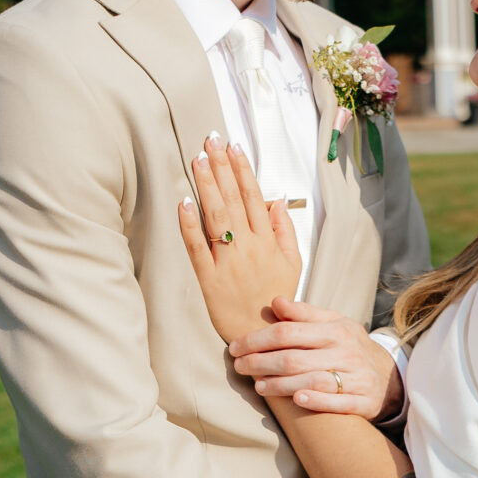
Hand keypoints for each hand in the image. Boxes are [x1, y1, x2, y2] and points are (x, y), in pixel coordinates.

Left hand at [177, 135, 300, 343]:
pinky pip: (196, 247)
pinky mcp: (208, 278)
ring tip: (198, 159)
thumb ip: (285, 231)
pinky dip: (189, 224)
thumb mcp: (293, 264)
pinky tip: (183, 202)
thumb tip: (277, 200)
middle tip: (210, 140)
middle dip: (221, 167)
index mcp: (268, 241)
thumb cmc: (277, 299)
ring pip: (215, 216)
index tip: (234, 146)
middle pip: (232, 199)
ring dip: (206, 185)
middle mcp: (248, 247)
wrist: (263, 336)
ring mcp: (227, 262)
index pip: (253, 196)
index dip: (242, 169)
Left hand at [230, 299, 402, 419]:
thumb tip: (275, 301)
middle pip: (294, 358)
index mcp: (336, 330)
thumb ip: (304, 314)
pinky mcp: (364, 402)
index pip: (288, 331)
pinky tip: (296, 401)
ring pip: (312, 381)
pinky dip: (316, 402)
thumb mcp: (334, 324)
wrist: (390, 377)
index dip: (258, 339)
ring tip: (259, 387)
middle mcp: (346, 353)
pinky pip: (338, 403)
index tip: (236, 346)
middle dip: (261, 363)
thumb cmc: (351, 347)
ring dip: (281, 385)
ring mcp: (357, 379)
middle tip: (239, 367)